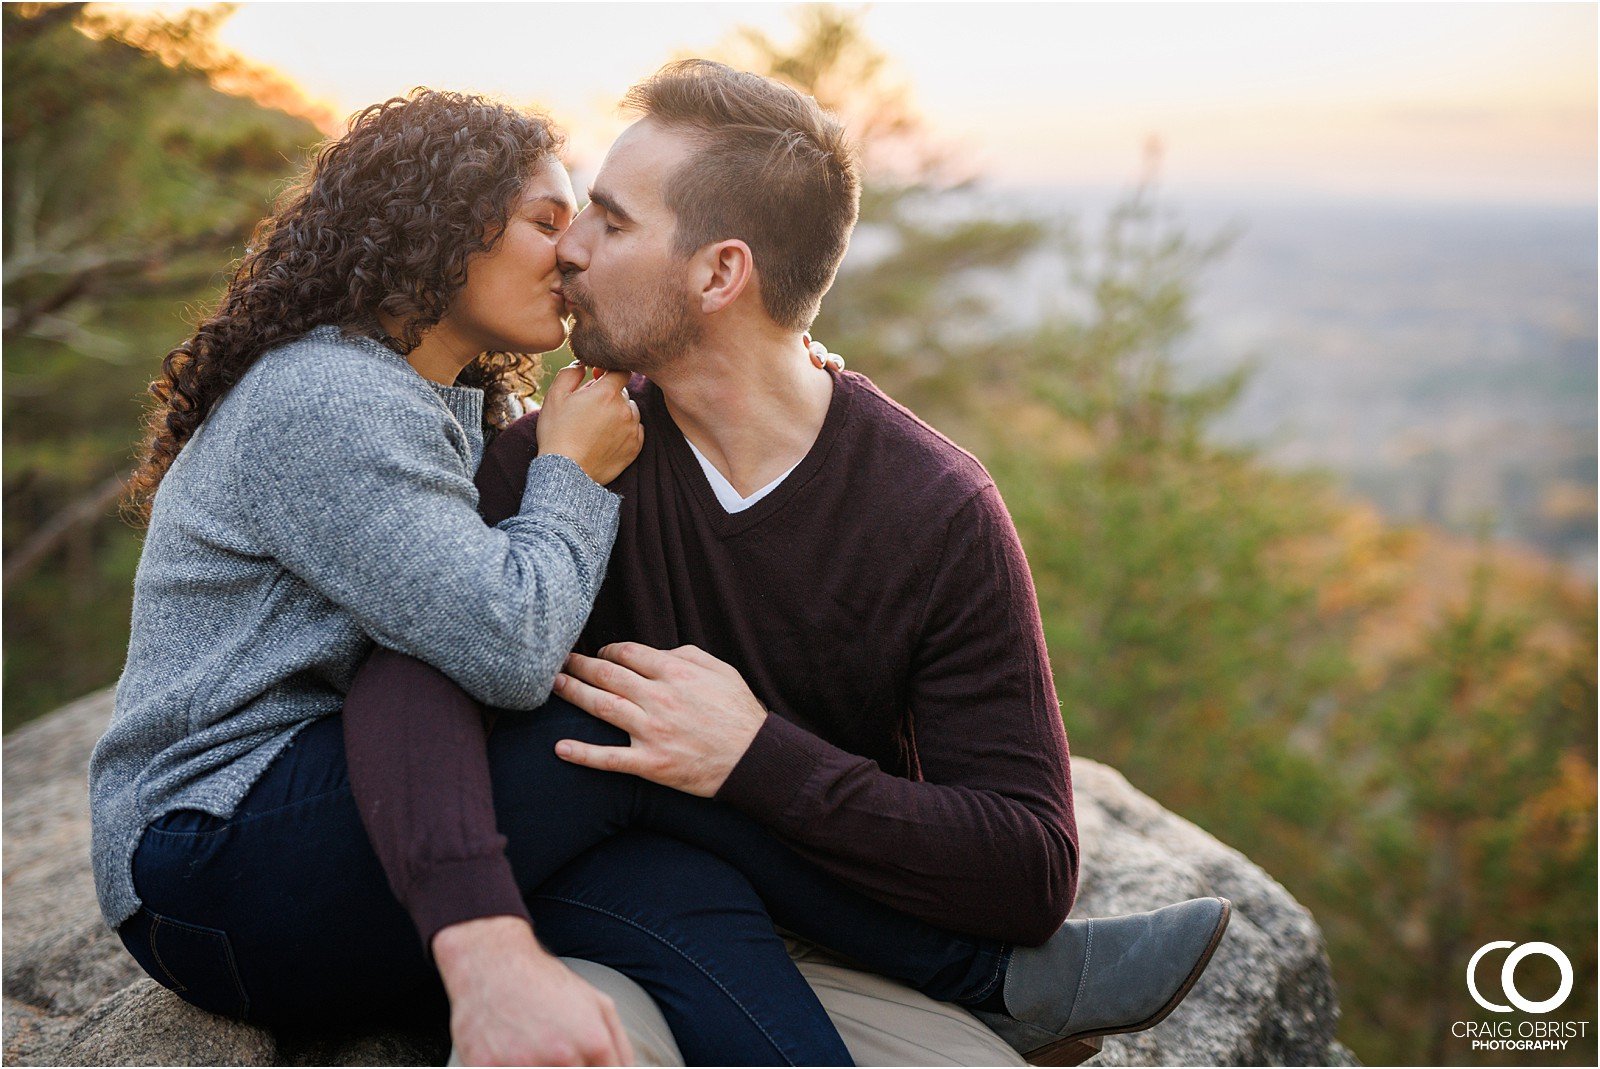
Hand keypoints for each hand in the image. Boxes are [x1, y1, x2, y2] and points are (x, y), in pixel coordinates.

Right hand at [433, 916, 633, 1065]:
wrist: (491, 964)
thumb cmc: (544, 984)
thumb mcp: (597, 1004)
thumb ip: (620, 1048)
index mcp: (593, 1042)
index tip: (580, 1063)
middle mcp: (561, 1055)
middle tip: (552, 1051)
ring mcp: (522, 1064)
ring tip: (528, 1050)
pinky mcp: (487, 1067)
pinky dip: (508, 1068)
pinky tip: (509, 1053)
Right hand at [536, 363, 642, 485]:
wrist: (566, 472)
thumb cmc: (557, 433)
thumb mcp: (555, 396)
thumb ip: (570, 373)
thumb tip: (583, 364)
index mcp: (607, 393)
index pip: (621, 370)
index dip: (610, 370)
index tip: (598, 377)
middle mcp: (624, 409)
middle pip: (624, 392)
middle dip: (609, 394)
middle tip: (589, 407)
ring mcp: (632, 429)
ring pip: (630, 410)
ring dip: (618, 412)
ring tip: (597, 424)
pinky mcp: (635, 448)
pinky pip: (636, 430)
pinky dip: (625, 429)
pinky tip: (607, 436)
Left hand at [551, 643, 767, 796]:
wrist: (754, 759)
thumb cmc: (739, 712)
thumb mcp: (721, 670)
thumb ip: (686, 655)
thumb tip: (656, 652)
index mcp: (676, 672)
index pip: (628, 653)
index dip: (608, 651)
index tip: (600, 654)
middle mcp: (659, 698)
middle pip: (607, 675)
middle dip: (579, 665)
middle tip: (560, 661)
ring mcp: (652, 731)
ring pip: (601, 707)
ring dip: (573, 693)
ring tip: (553, 685)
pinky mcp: (651, 763)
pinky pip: (609, 758)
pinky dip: (583, 753)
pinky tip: (560, 747)